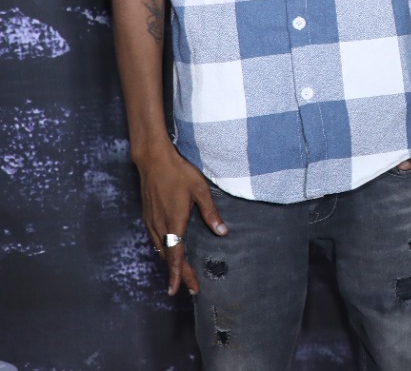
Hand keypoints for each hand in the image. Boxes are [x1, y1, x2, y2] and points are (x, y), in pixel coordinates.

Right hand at [134, 145, 227, 295]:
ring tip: (182, 275)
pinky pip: (156, 240)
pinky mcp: (148, 217)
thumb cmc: (179, 173)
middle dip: (179, 274)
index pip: (176, 256)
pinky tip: (170, 253)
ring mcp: (151, 222)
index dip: (180, 274)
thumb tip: (222, 232)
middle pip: (168, 257)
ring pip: (161, 250)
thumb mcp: (200, 190)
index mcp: (174, 222)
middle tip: (190, 288)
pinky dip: (164, 252)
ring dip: (171, 264)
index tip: (181, 290)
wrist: (153, 160)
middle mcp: (160, 226)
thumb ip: (211, 213)